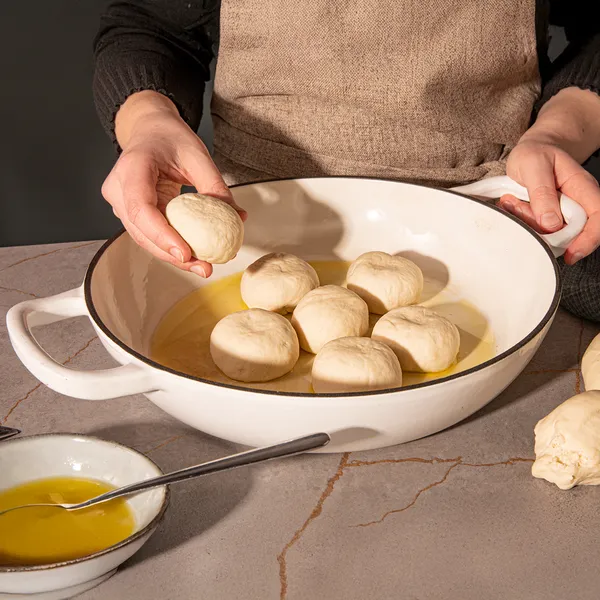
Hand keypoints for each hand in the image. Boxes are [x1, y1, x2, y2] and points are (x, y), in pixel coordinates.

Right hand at [101, 91, 245, 277]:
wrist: (149, 130)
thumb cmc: (170, 138)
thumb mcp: (198, 155)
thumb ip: (215, 186)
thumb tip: (238, 217)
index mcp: (132, 167)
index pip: (142, 208)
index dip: (162, 235)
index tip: (186, 253)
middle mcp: (118, 188)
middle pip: (141, 231)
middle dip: (172, 254)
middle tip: (204, 267)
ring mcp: (120, 202)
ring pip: (143, 238)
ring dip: (172, 256)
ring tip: (203, 266)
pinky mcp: (129, 213)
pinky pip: (149, 234)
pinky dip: (170, 246)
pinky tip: (193, 256)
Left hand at [498, 88, 599, 265]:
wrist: (531, 151)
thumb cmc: (535, 154)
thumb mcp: (533, 166)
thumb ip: (541, 192)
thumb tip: (551, 223)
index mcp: (582, 188)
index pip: (597, 218)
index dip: (588, 239)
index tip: (570, 253)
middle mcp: (577, 203)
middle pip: (569, 233)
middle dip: (541, 229)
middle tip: (518, 207)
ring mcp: (562, 213)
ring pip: (549, 234)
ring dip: (527, 224)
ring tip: (513, 201)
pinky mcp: (548, 218)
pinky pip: (537, 230)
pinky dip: (522, 222)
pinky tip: (513, 205)